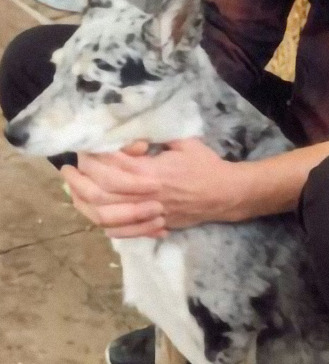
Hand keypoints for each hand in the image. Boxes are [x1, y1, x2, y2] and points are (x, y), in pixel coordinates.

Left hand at [60, 138, 228, 237]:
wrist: (224, 194)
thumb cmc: (205, 164)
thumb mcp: (183, 141)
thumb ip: (156, 136)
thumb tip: (131, 132)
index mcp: (151, 172)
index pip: (112, 165)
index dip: (95, 155)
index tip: (86, 146)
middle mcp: (145, 195)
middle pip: (101, 191)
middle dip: (79, 179)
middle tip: (68, 168)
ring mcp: (147, 214)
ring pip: (105, 215)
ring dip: (83, 203)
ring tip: (73, 190)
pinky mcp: (152, 226)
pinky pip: (119, 232)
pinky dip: (102, 224)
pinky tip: (93, 212)